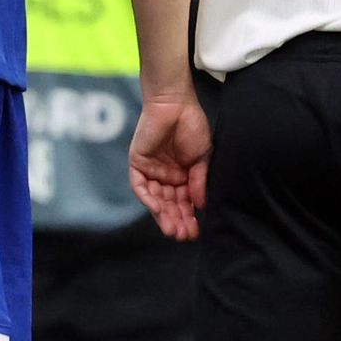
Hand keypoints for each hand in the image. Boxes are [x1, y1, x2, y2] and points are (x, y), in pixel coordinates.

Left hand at [128, 92, 208, 240]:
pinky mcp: (138, 164)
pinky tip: (159, 210)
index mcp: (182, 174)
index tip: (196, 231)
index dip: (189, 216)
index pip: (184, 201)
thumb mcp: (202, 158)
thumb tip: (201, 205)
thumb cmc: (192, 126)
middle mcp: (165, 175)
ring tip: (174, 229)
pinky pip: (141, 186)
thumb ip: (199, 181)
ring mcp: (151, 170)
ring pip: (155, 199)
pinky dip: (149, 199)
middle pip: (169, 204)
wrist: (176, 104)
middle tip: (184, 235)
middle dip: (177, 220)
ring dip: (163, 215)